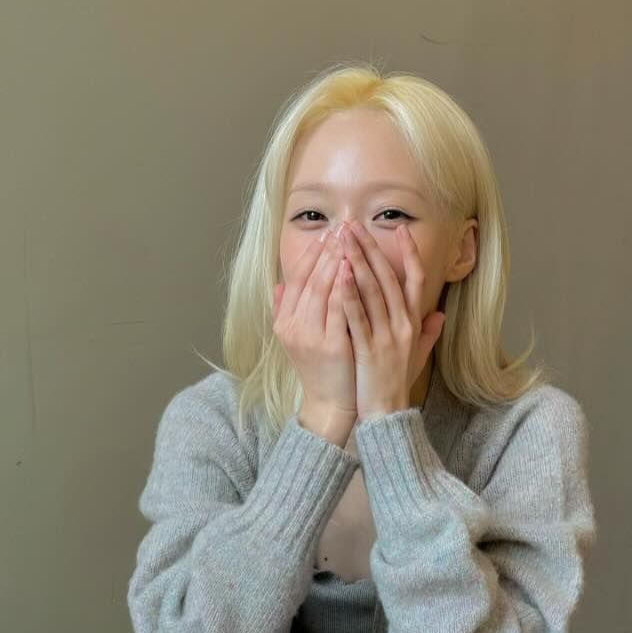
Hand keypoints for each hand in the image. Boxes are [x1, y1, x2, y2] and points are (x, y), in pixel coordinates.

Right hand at [273, 231, 357, 429]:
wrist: (329, 405)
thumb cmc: (321, 370)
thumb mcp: (297, 339)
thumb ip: (286, 311)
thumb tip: (279, 285)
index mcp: (285, 322)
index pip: (297, 279)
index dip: (312, 254)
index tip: (328, 233)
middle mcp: (293, 327)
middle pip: (310, 279)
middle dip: (326, 250)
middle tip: (342, 227)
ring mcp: (311, 336)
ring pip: (322, 289)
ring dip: (335, 261)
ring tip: (348, 239)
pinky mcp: (331, 346)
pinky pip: (338, 309)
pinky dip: (344, 287)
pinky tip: (352, 268)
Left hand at [334, 220, 445, 419]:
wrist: (388, 414)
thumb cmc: (398, 384)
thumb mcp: (417, 356)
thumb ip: (428, 334)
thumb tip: (439, 315)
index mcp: (413, 324)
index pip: (415, 281)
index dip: (409, 254)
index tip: (399, 229)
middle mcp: (403, 326)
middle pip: (388, 279)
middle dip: (370, 249)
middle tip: (353, 224)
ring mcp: (386, 337)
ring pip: (372, 292)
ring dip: (357, 262)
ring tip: (343, 239)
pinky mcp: (368, 350)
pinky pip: (357, 317)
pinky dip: (349, 294)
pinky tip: (340, 275)